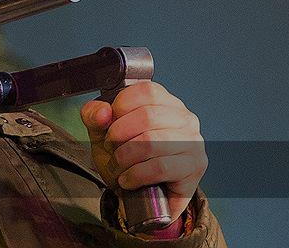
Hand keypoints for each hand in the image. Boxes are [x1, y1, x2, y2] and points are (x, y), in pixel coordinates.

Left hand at [81, 82, 207, 229]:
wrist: (139, 198)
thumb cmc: (126, 157)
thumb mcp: (102, 133)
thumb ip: (94, 116)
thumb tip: (102, 111)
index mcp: (165, 102)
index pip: (146, 91)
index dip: (121, 106)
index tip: (109, 124)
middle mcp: (185, 119)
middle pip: (148, 116)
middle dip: (118, 134)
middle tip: (110, 147)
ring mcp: (193, 143)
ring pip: (152, 142)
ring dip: (124, 157)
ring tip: (118, 165)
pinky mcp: (194, 169)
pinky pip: (160, 167)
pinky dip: (135, 174)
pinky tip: (128, 179)